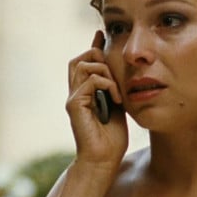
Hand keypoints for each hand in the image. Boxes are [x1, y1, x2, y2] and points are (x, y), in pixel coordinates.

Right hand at [66, 30, 128, 173]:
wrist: (103, 160)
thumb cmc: (112, 139)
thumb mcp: (118, 107)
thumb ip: (115, 89)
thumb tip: (123, 74)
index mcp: (84, 93)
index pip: (84, 62)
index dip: (93, 47)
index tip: (102, 35)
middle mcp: (75, 93)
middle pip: (79, 59)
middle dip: (97, 56)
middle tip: (114, 69)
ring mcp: (73, 98)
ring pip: (83, 65)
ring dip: (104, 72)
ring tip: (116, 89)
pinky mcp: (74, 105)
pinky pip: (90, 80)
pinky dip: (107, 84)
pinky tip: (116, 98)